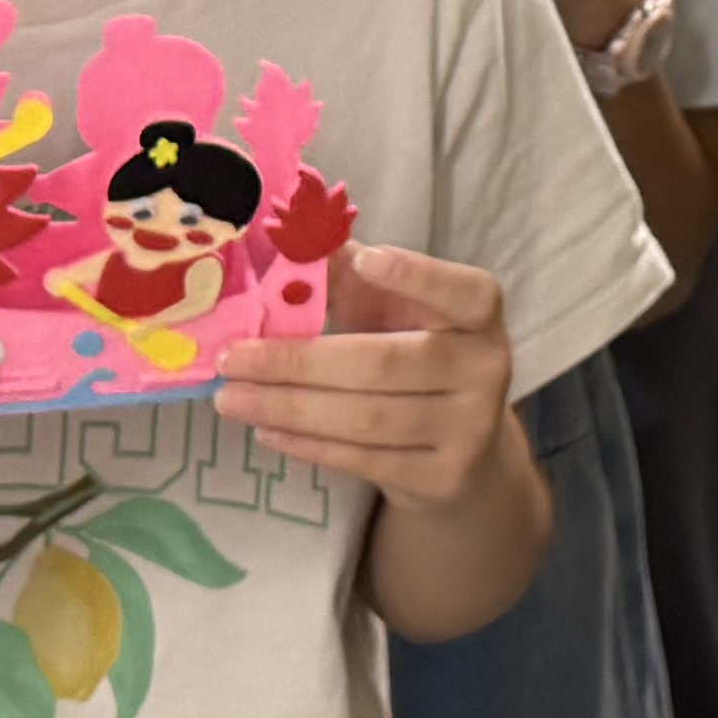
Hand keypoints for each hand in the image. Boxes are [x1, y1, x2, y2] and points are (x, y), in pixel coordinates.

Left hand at [226, 242, 518, 499]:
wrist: (465, 450)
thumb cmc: (414, 355)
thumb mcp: (393, 309)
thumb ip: (349, 274)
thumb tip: (287, 238)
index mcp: (479, 314)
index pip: (463, 292)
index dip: (417, 276)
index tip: (364, 260)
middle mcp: (486, 368)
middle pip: (383, 363)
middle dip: (298, 362)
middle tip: (233, 358)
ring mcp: (470, 429)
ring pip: (367, 418)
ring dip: (288, 407)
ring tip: (231, 399)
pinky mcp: (444, 479)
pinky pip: (366, 460)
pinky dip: (309, 445)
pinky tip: (267, 430)